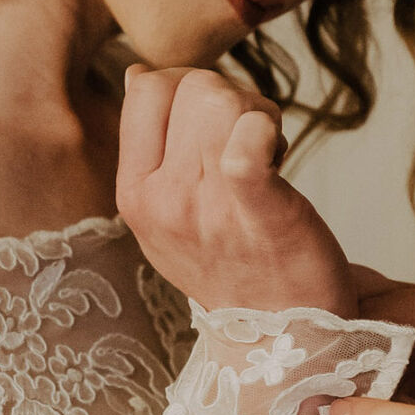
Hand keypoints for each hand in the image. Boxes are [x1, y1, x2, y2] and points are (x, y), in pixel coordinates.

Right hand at [117, 66, 354, 315]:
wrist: (279, 340)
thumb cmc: (234, 268)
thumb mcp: (166, 215)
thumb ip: (149, 148)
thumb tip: (137, 74)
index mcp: (135, 193)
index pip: (146, 87)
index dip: (189, 86)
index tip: (217, 125)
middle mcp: (162, 198)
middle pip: (191, 85)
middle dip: (231, 97)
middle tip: (254, 141)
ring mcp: (206, 206)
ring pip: (223, 98)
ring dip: (259, 112)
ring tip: (272, 154)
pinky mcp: (259, 213)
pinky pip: (246, 147)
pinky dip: (264, 132)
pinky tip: (276, 151)